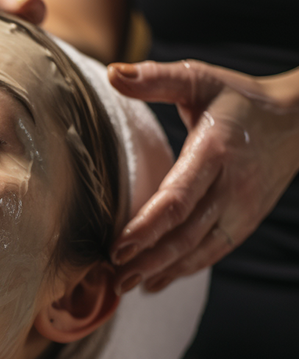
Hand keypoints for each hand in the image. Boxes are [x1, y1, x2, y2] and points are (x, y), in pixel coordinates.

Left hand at [109, 61, 298, 292]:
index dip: (147, 226)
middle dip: (148, 259)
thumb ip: (156, 79)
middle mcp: (232, 187)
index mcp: (215, 152)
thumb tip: (113, 72)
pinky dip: (185, 270)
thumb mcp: (199, 79)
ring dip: (163, 271)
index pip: (178, 198)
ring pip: (199, 249)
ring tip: (127, 286)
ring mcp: (242, 209)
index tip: (118, 246)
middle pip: (185, 233)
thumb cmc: (238, 99)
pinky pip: (213, 252)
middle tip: (114, 276)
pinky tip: (157, 282)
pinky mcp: (245, 221)